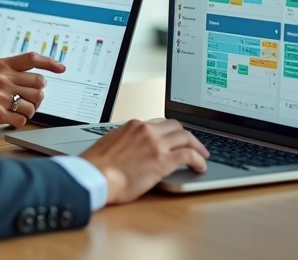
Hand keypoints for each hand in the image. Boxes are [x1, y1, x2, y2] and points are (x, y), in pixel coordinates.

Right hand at [0, 52, 65, 127]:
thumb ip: (15, 70)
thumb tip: (43, 77)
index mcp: (2, 64)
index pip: (32, 58)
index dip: (50, 63)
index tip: (62, 69)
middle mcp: (2, 78)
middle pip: (39, 84)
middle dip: (38, 93)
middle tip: (30, 98)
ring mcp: (0, 95)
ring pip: (34, 103)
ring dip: (31, 109)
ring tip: (20, 109)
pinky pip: (23, 119)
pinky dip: (20, 120)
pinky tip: (11, 117)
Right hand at [79, 119, 208, 204]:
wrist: (95, 175)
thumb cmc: (96, 166)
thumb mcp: (110, 144)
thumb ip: (125, 142)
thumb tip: (131, 150)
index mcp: (133, 125)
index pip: (159, 123)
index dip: (171, 132)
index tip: (175, 138)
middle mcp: (146, 130)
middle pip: (176, 126)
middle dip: (187, 136)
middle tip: (193, 145)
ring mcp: (156, 144)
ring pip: (186, 138)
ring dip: (197, 146)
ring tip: (202, 156)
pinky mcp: (163, 160)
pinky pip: (189, 155)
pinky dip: (198, 160)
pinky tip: (199, 167)